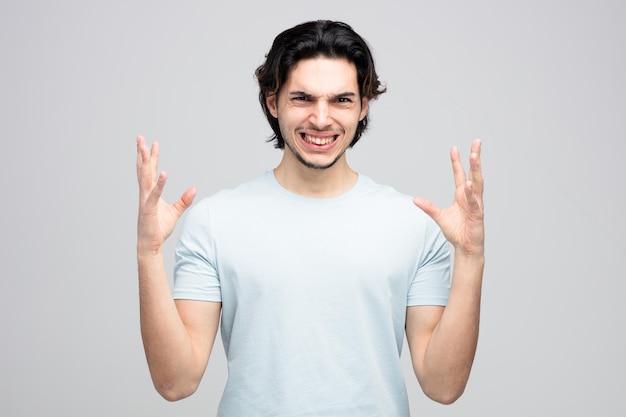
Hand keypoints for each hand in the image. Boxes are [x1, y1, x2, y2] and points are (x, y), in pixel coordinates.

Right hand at [136, 135, 195, 254]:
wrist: (151, 245)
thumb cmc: (159, 229)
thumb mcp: (175, 212)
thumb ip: (184, 200)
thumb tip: (194, 189)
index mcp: (150, 193)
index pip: (150, 172)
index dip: (151, 158)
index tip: (153, 144)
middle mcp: (145, 194)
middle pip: (144, 170)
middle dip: (142, 154)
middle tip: (140, 138)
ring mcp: (145, 201)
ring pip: (145, 178)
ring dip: (144, 162)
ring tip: (144, 148)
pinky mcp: (149, 209)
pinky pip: (154, 194)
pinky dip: (159, 184)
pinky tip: (163, 173)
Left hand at [414, 139, 483, 256]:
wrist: (465, 247)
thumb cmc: (457, 231)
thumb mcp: (439, 216)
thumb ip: (428, 207)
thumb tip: (415, 199)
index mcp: (462, 195)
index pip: (460, 174)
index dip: (457, 161)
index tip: (454, 147)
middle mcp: (470, 196)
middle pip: (474, 173)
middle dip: (475, 157)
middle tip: (476, 142)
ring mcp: (476, 204)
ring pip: (477, 183)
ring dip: (476, 169)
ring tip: (474, 156)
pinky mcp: (478, 214)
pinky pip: (474, 202)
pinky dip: (472, 193)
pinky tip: (469, 184)